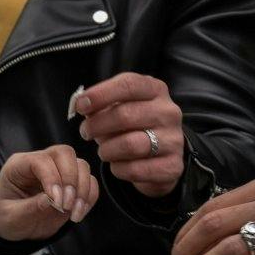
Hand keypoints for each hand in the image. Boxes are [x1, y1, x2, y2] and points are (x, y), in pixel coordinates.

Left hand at [0, 146, 99, 241]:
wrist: (13, 226)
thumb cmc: (6, 217)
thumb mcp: (10, 217)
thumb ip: (29, 208)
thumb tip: (52, 200)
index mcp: (19, 165)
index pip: (41, 160)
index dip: (52, 178)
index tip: (56, 202)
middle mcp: (40, 163)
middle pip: (65, 153)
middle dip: (70, 179)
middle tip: (66, 206)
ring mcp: (58, 171)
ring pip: (81, 165)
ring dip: (83, 190)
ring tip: (74, 214)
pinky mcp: (71, 184)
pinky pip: (90, 182)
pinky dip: (89, 197)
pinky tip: (78, 213)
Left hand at [74, 73, 183, 197]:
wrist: (161, 155)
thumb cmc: (134, 126)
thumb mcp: (120, 108)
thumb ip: (101, 104)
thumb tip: (81, 104)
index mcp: (156, 90)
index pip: (128, 85)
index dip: (101, 94)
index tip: (80, 105)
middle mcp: (169, 112)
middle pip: (125, 115)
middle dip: (97, 125)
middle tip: (85, 132)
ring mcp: (173, 140)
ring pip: (130, 145)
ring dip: (107, 150)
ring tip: (102, 151)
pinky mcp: (172, 166)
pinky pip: (136, 169)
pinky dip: (119, 169)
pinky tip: (117, 165)